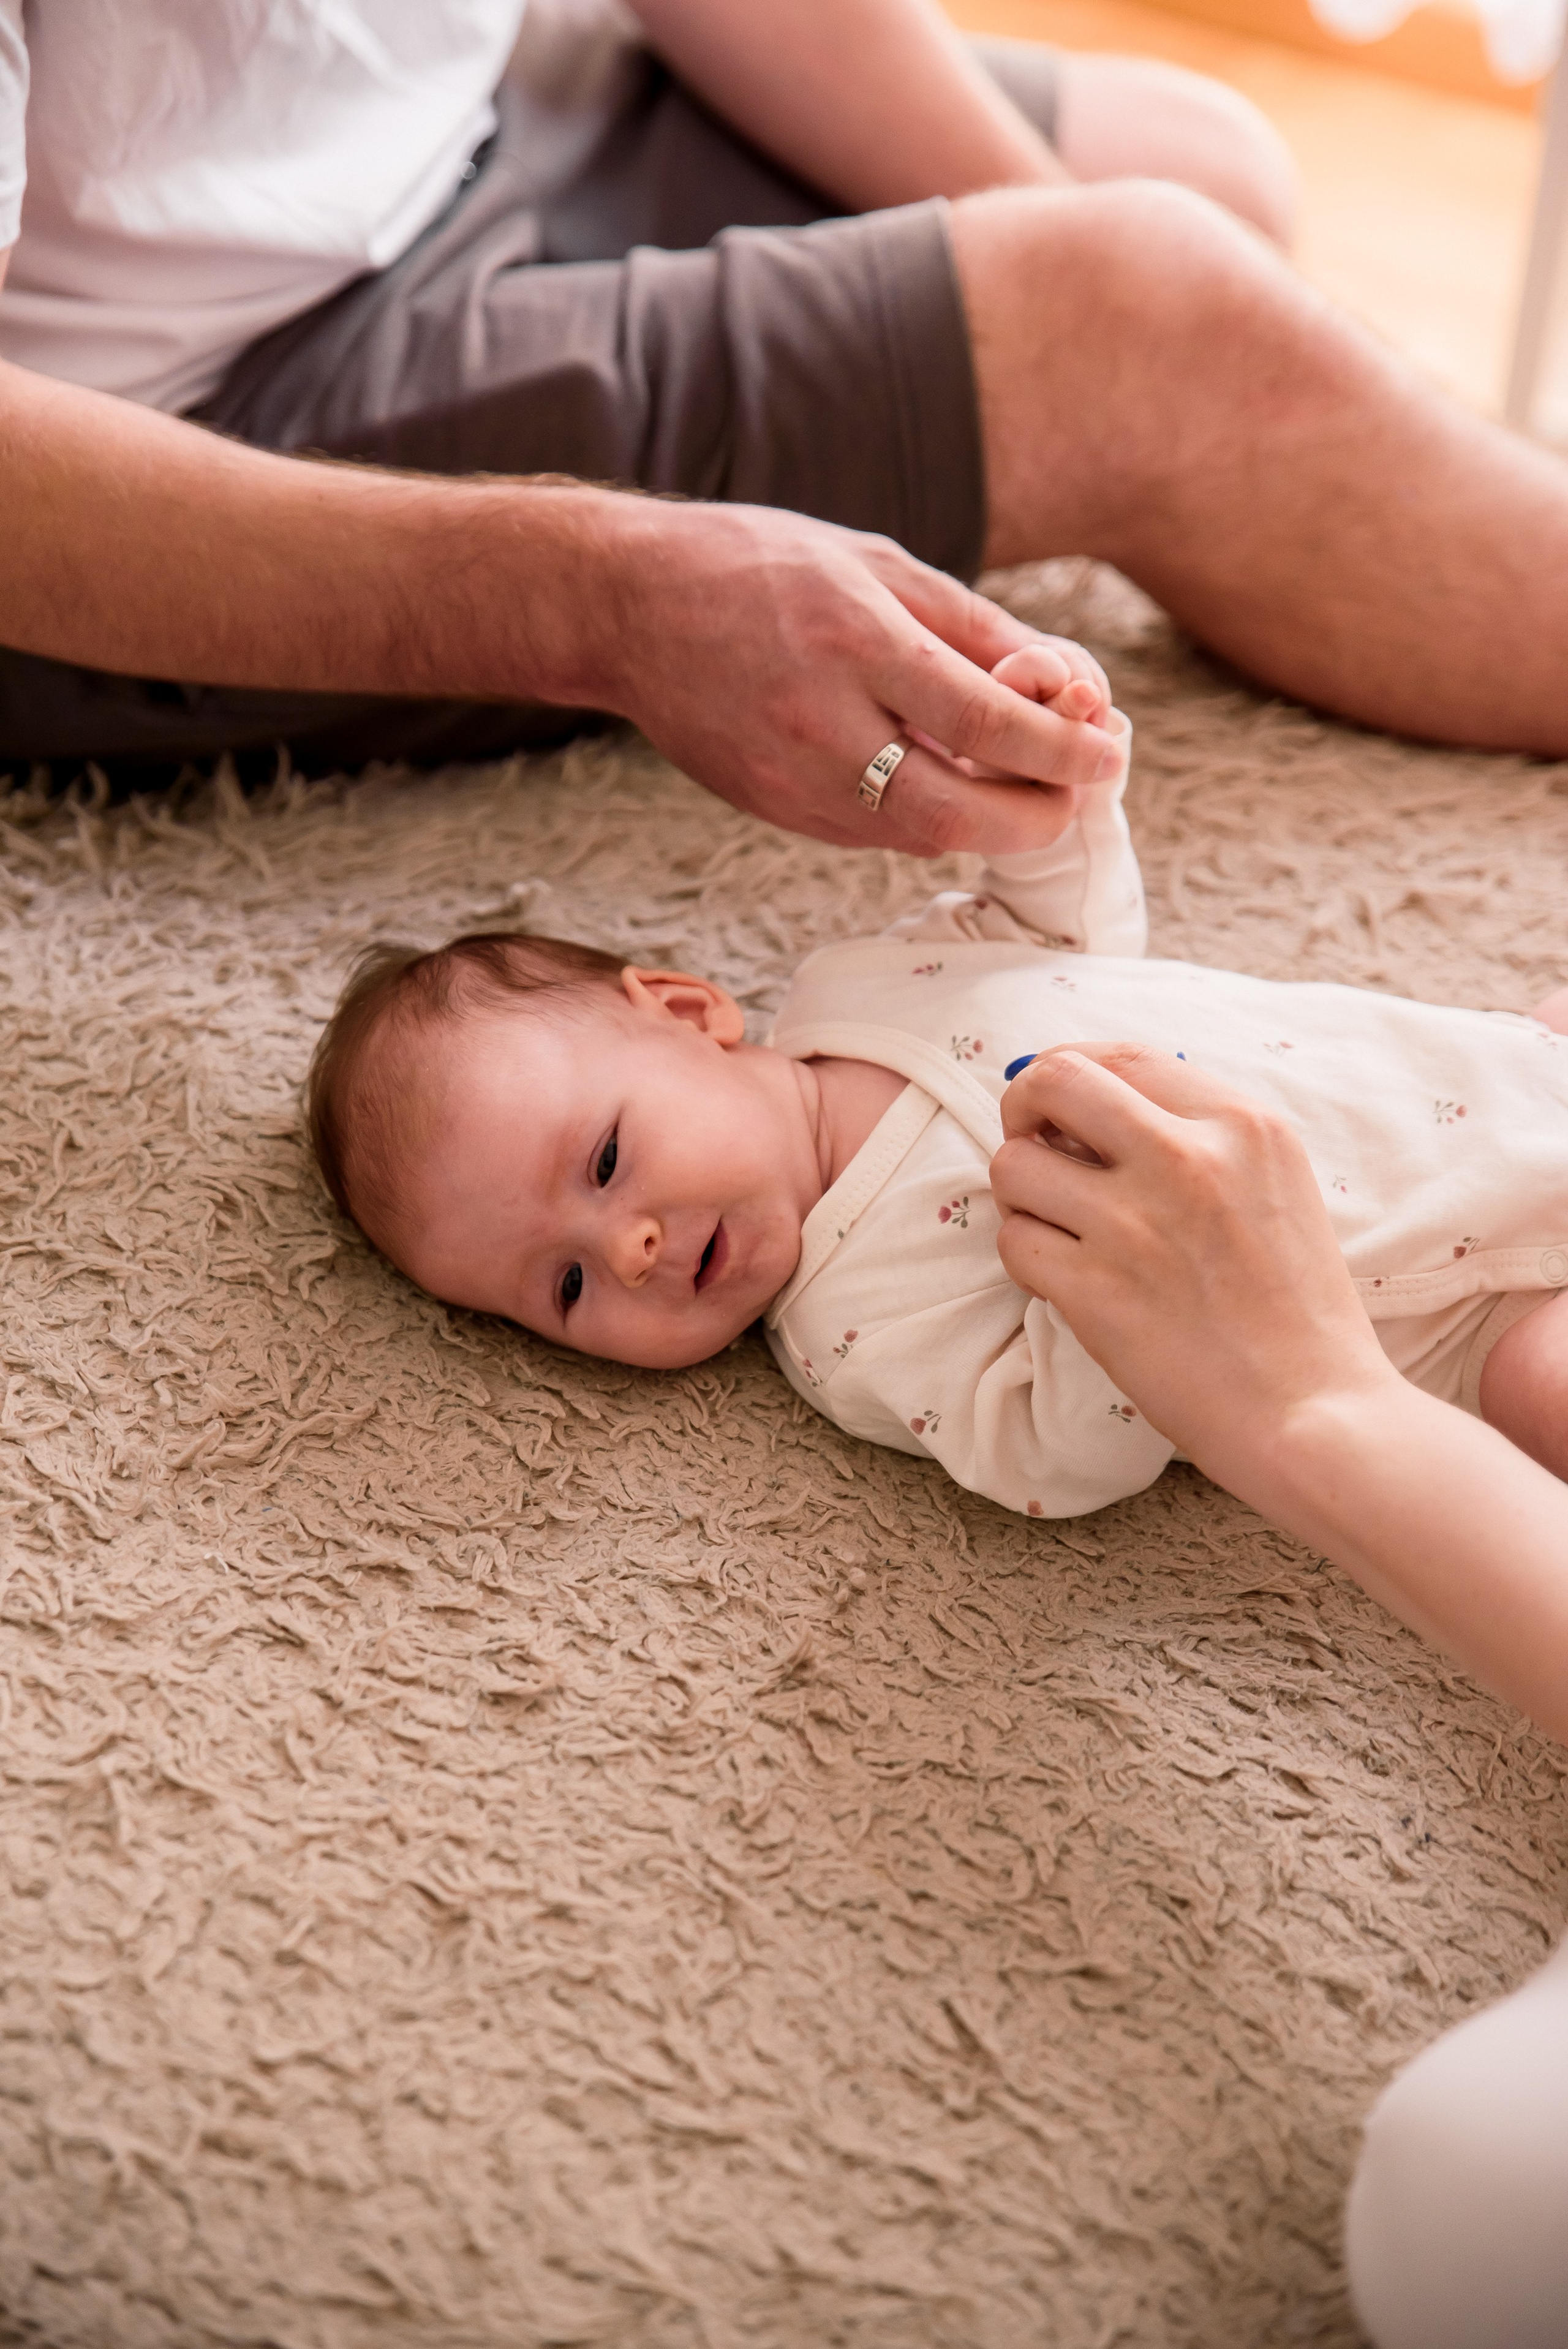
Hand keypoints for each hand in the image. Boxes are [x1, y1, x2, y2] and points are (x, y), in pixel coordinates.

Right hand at [588, 499, 1119, 855]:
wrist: (627, 607)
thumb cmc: (763, 568)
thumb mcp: (880, 567)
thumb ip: (977, 631)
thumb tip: (1069, 687)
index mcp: (856, 644)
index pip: (987, 726)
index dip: (1063, 749)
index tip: (1109, 749)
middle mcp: (821, 725)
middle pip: (957, 814)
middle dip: (1038, 817)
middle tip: (1077, 790)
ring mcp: (791, 782)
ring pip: (919, 836)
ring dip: (990, 823)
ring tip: (1025, 782)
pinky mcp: (775, 811)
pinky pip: (876, 832)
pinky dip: (929, 816)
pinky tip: (947, 780)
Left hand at [989, 1042, 1396, 1486]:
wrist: (1314, 1413)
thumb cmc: (1296, 1311)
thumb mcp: (1276, 1187)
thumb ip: (1203, 1136)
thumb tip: (1094, 1104)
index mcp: (1243, 1124)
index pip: (1124, 1055)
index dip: (1073, 1071)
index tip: (1059, 1105)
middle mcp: (1187, 1157)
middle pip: (1051, 1080)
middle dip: (1023, 1109)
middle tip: (1035, 1149)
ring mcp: (1136, 1222)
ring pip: (1014, 1165)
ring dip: (1021, 1197)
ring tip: (1059, 1229)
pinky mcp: (1096, 1288)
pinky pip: (1014, 1242)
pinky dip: (1028, 1259)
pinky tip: (1065, 1281)